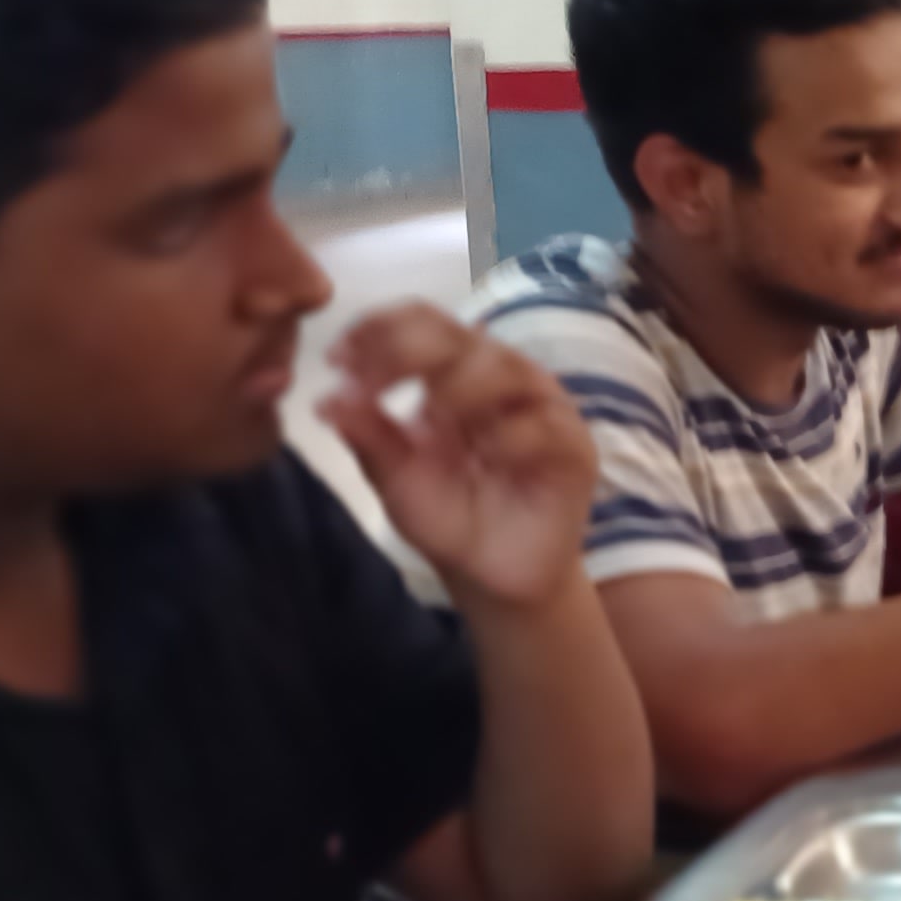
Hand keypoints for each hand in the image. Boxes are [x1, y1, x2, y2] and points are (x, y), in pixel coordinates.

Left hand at [318, 304, 597, 613]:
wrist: (489, 577)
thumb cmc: (446, 515)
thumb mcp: (394, 475)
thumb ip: (368, 434)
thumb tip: (327, 399)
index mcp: (455, 371)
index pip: (422, 323)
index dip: (378, 329)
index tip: (336, 361)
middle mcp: (500, 377)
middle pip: (461, 336)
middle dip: (408, 353)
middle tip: (370, 386)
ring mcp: (541, 409)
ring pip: (506, 368)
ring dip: (459, 388)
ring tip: (426, 420)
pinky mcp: (574, 449)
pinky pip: (546, 426)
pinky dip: (510, 436)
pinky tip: (485, 457)